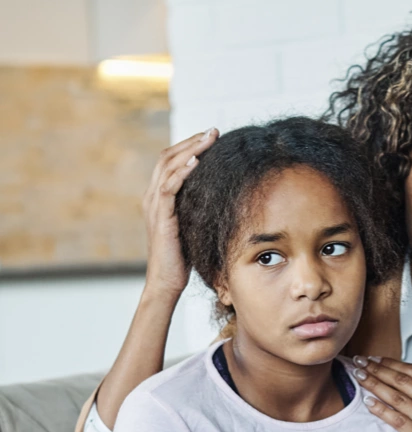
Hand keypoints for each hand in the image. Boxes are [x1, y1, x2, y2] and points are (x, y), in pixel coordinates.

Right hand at [143, 128, 218, 298]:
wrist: (167, 281)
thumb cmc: (183, 258)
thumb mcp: (192, 225)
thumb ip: (197, 208)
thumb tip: (220, 196)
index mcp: (158, 197)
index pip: (171, 161)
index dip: (190, 146)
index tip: (212, 137)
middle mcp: (152, 196)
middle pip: (168, 156)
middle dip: (192, 140)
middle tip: (214, 130)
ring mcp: (153, 205)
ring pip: (168, 166)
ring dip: (190, 149)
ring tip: (209, 138)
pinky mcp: (160, 216)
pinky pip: (168, 187)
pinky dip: (182, 171)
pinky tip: (197, 161)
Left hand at [352, 356, 411, 431]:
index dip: (391, 363)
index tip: (373, 358)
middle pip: (403, 382)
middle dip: (378, 370)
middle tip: (359, 362)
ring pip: (399, 399)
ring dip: (375, 385)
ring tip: (359, 377)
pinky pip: (399, 422)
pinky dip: (382, 410)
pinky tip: (368, 403)